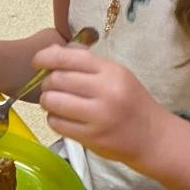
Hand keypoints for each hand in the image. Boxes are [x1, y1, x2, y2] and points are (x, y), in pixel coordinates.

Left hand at [35, 43, 167, 167]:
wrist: (153, 137)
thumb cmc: (131, 102)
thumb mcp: (116, 75)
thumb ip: (86, 63)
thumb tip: (51, 51)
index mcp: (112, 71)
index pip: (70, 57)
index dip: (46, 57)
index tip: (36, 62)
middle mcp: (106, 91)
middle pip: (58, 79)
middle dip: (47, 83)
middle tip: (50, 88)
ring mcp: (98, 116)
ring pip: (53, 102)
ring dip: (47, 101)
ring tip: (54, 103)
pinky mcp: (91, 137)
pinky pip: (57, 123)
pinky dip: (53, 119)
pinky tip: (62, 118)